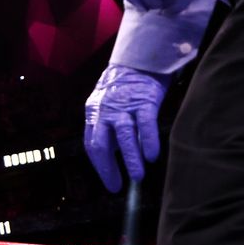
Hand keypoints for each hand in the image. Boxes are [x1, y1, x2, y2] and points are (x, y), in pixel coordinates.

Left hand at [84, 64, 168, 191]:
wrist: (139, 58)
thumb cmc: (125, 87)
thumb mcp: (108, 107)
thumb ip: (109, 129)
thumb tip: (116, 156)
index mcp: (93, 113)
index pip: (92, 145)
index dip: (100, 166)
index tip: (111, 183)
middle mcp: (104, 110)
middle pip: (101, 144)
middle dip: (108, 168)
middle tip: (116, 186)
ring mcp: (124, 104)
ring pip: (124, 136)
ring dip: (130, 159)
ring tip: (137, 176)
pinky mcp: (144, 99)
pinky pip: (145, 124)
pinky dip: (148, 141)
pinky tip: (151, 156)